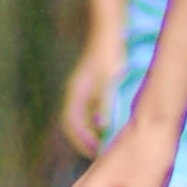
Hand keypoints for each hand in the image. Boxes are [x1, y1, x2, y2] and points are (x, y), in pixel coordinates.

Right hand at [58, 37, 122, 158]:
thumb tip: (102, 128)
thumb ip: (105, 104)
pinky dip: (99, 122)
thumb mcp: (109, 82)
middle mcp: (77, 92)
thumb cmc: (110, 56)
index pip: (72, 124)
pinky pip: (92, 111)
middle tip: (100, 155)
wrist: (110, 32)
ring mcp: (84, 89)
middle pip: (75, 124)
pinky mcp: (93, 86)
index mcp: (76, 93)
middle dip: (85, 140)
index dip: (82, 140)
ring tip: (106, 145)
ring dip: (92, 132)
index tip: (96, 151)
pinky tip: (113, 126)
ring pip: (84, 118)